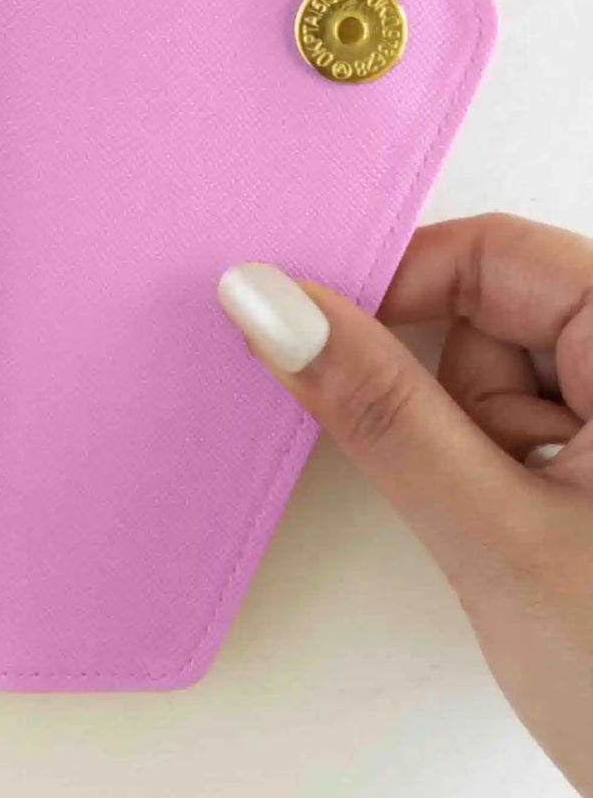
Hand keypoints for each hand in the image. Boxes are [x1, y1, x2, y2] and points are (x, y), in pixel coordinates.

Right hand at [219, 215, 592, 797]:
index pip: (498, 253)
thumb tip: (266, 299)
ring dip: (474, 444)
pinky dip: (498, 474)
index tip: (307, 341)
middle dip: (445, 392)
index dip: (394, 286)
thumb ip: (378, 409)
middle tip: (458, 486)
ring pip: (509, 379)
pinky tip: (526, 544)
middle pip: (502, 312)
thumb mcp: (498, 538)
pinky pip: (531, 430)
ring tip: (513, 539)